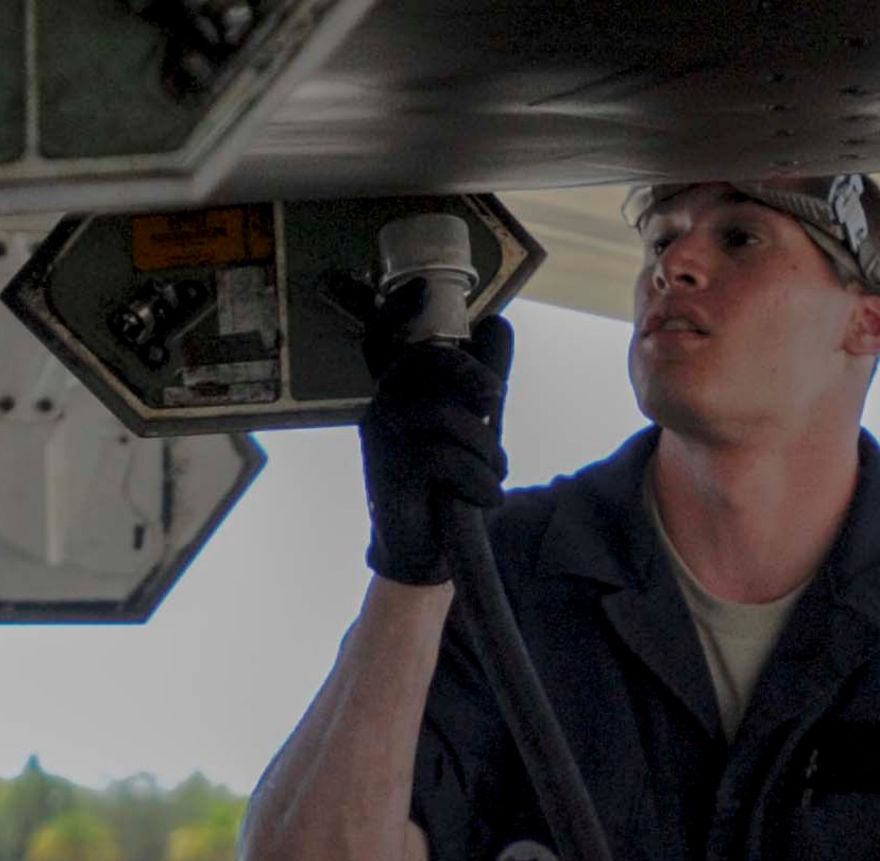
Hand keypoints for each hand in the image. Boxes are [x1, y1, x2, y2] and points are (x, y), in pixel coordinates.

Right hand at [357, 279, 512, 586]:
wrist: (424, 552)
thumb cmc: (446, 487)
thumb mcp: (469, 430)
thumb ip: (482, 384)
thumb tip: (498, 325)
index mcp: (397, 394)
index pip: (386, 342)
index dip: (399, 312)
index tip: (422, 289)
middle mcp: (382, 410)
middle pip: (424, 365)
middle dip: (473, 378)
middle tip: (495, 402)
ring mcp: (383, 442)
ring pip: (445, 418)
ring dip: (486, 450)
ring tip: (494, 475)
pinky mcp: (392, 475)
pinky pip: (447, 459)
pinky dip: (479, 480)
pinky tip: (484, 498)